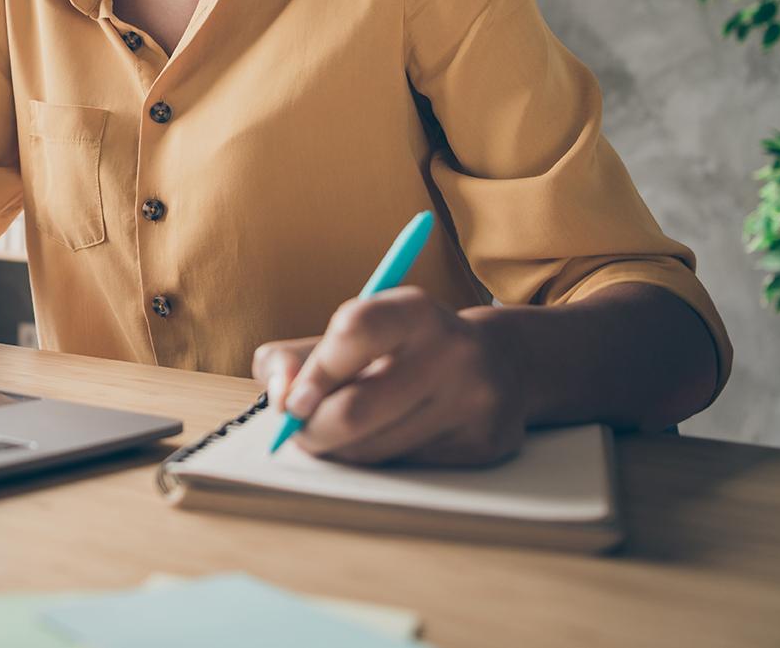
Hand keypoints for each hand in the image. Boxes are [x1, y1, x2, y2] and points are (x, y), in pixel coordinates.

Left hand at [249, 286, 526, 465]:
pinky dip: (377, 459)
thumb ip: (297, 357)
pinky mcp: (483, 444)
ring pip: (373, 449)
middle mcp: (451, 351)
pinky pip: (404, 467)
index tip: (292, 401)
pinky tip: (385, 438)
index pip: (354, 331)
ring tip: (338, 433)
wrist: (501, 363)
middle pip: (355, 411)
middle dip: (312, 429)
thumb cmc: (404, 348)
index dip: (314, 372)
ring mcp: (472, 401)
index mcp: (415, 311)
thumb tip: (278, 397)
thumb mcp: (354, 332)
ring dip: (339, 449)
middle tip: (300, 429)